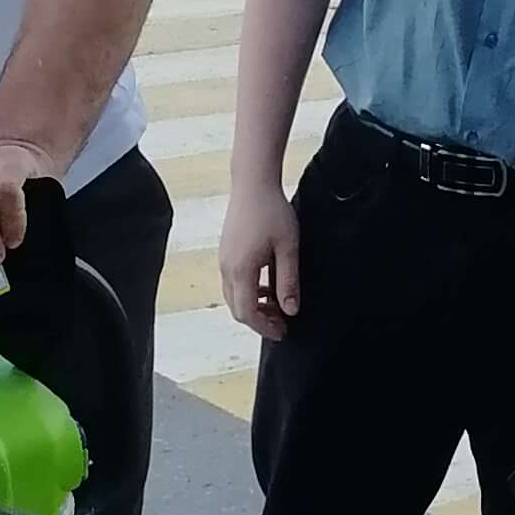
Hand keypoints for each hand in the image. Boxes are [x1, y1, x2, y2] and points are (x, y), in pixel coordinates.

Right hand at [219, 181, 301, 339]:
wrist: (253, 183)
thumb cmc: (272, 211)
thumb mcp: (288, 248)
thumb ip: (289, 281)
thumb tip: (291, 310)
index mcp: (241, 270)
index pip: (247, 313)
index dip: (264, 327)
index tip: (283, 332)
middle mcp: (227, 268)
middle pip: (237, 308)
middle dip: (259, 320)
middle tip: (283, 323)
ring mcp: (223, 259)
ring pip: (234, 296)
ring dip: (254, 306)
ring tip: (278, 305)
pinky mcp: (226, 252)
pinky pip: (233, 282)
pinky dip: (248, 292)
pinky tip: (267, 285)